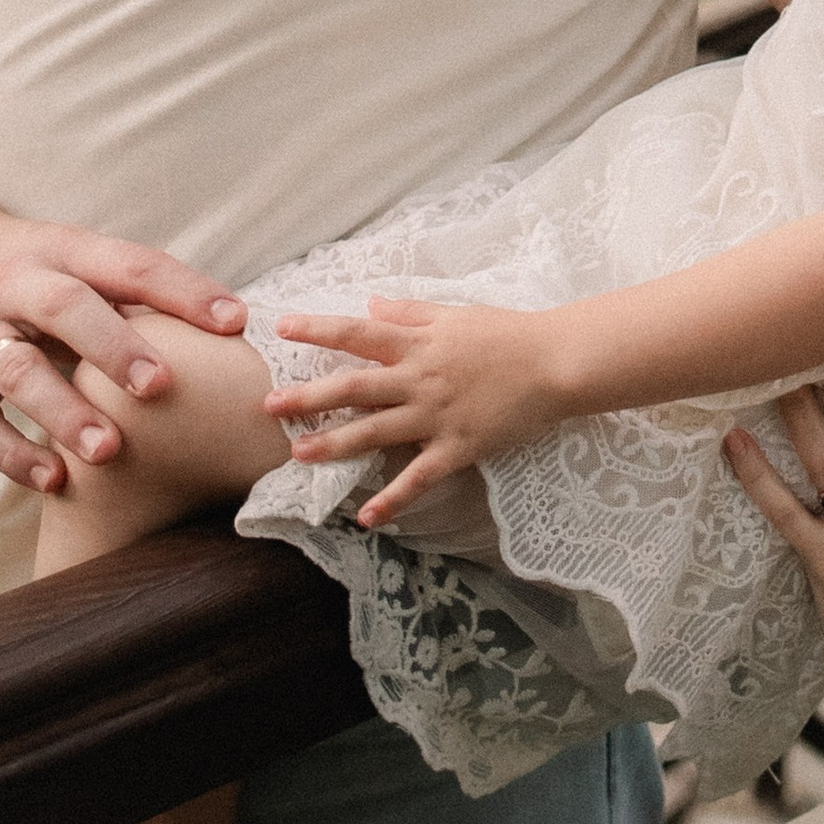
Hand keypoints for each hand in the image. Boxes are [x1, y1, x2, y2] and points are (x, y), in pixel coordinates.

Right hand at [0, 222, 248, 499]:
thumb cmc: (22, 273)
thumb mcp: (69, 263)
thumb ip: (130, 297)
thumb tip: (229, 332)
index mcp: (61, 250)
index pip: (130, 264)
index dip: (184, 291)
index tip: (236, 322)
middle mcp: (14, 284)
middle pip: (65, 308)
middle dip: (115, 347)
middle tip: (162, 387)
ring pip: (16, 370)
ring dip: (64, 412)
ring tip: (109, 451)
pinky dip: (11, 452)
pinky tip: (52, 479)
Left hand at [264, 296, 573, 523]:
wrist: (555, 362)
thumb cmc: (507, 333)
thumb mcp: (456, 314)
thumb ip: (410, 313)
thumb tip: (369, 305)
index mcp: (418, 342)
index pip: (357, 333)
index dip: (318, 330)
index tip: (282, 327)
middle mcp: (419, 379)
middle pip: (354, 387)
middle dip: (309, 396)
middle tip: (268, 405)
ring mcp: (436, 416)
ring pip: (376, 432)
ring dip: (335, 444)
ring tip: (298, 454)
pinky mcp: (457, 447)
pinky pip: (419, 477)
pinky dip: (393, 499)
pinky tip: (366, 517)